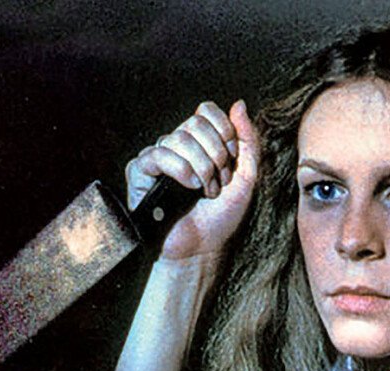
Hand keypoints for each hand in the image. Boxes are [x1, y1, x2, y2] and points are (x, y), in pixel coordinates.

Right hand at [125, 99, 258, 260]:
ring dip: (200, 168)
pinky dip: (179, 171)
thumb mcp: (247, 176)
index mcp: (201, 143)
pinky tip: (187, 188)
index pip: (205, 111)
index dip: (222, 130)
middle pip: (194, 123)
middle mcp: (177, 146)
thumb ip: (248, 140)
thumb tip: (239, 103)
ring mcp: (158, 157)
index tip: (231, 158)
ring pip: (178, 138)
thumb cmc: (222, 217)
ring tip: (204, 191)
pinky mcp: (140, 172)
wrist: (202, 248)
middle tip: (219, 181)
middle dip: (215, 155)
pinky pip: (157, 155)